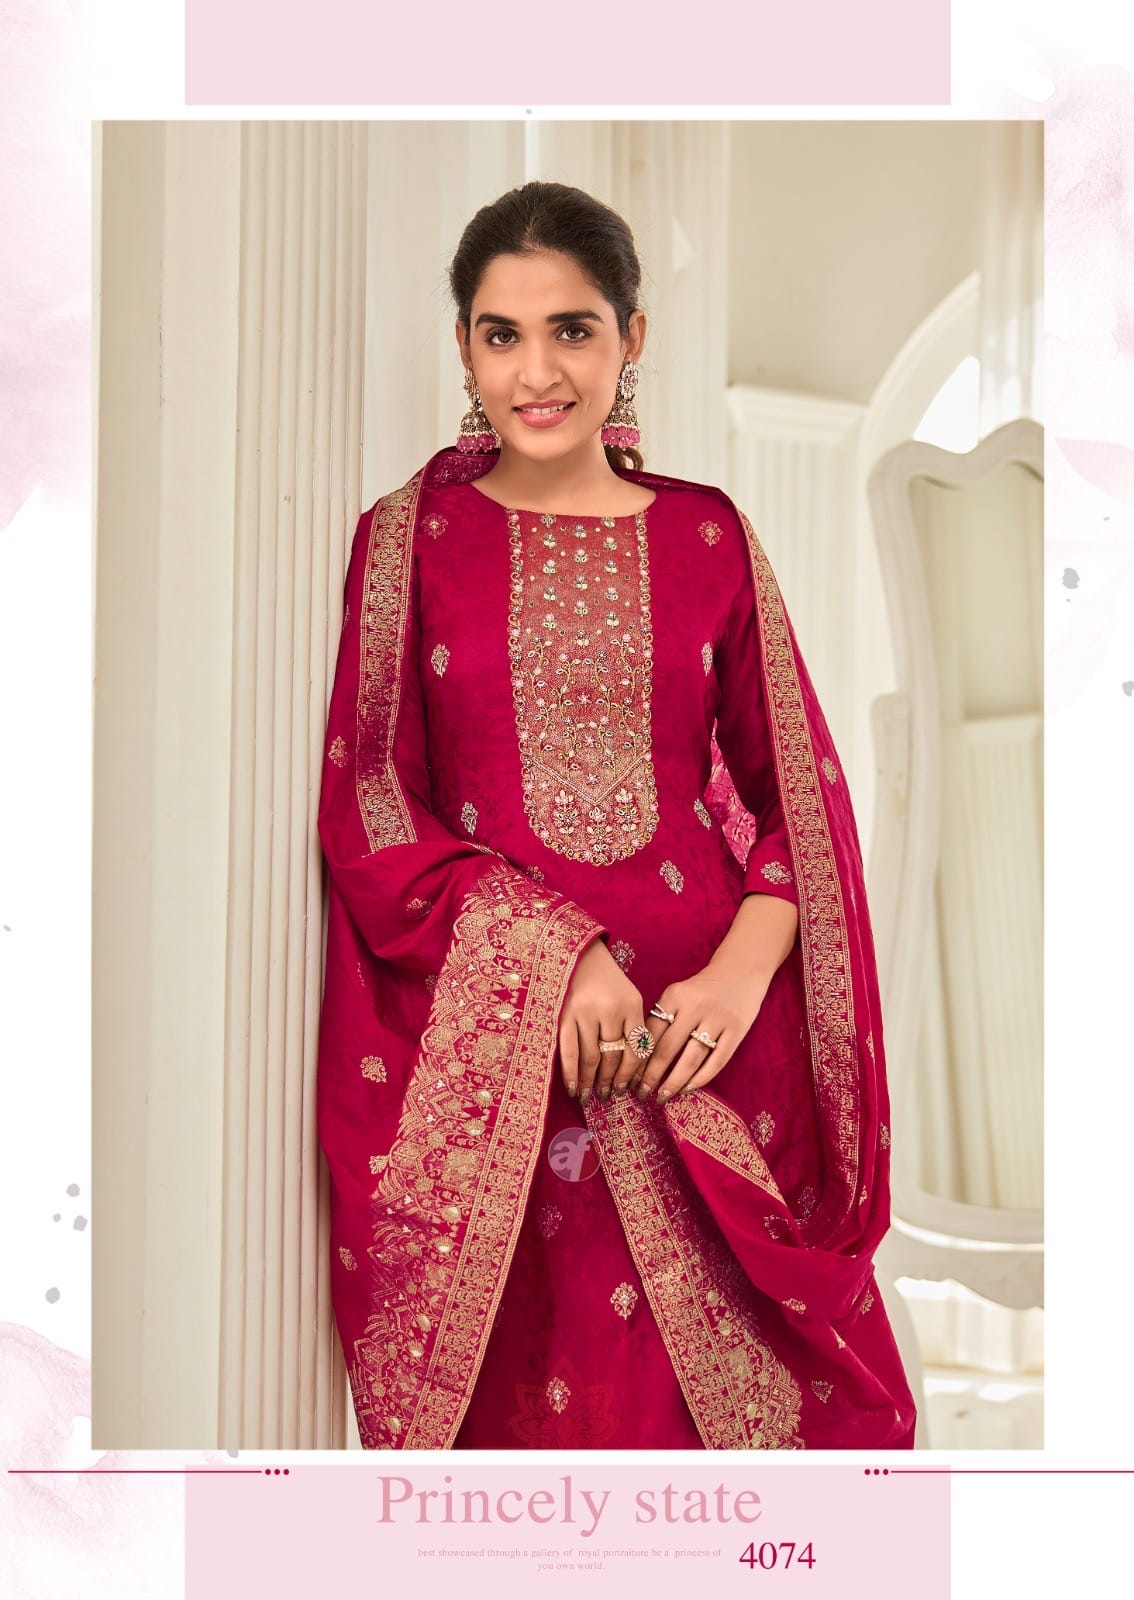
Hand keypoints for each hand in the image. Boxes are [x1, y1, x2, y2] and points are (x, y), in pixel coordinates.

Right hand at [558, 937, 647, 1102]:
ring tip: (589, 1096)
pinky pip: (568, 1050)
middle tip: (607, 1097)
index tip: (627, 1090)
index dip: (630, 1074)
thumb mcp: (627, 996)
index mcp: (631, 1005)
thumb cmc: (604, 979)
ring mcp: (585, 1012)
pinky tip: (573, 1087)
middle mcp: (610, 1009)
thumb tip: (630, 1068)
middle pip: (613, 1056)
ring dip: (590, 1081)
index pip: (636, 1049)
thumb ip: (631, 1025)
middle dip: (610, 1081)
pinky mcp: (563, 1013)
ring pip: (591, 1057)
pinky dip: (571, 1073)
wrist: (576, 951)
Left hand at [632, 964, 769, 1103]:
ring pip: (691, 1058)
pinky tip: (687, 1089)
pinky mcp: (736, 1030)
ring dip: (674, 1082)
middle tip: (643, 1093)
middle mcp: (695, 1006)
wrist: (740, 971)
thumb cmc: (701, 990)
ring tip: (663, 1096)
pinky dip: (701, 1078)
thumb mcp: (678, 995)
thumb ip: (662, 1019)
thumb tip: (640, 1060)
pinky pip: (716, 1061)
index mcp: (675, 996)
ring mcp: (718, 1019)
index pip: (652, 1033)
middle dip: (652, 1075)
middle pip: (668, 1048)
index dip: (639, 1058)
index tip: (629, 1076)